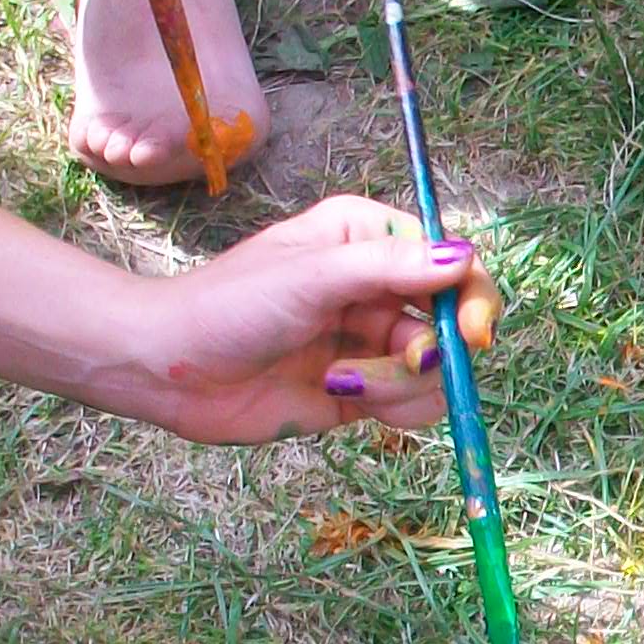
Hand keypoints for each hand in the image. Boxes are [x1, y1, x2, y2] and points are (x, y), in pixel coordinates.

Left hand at [125, 196, 505, 444]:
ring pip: (436, 370)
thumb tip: (464, 257)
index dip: (472, 296)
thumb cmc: (230, 304)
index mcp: (369, 238)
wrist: (170, 369)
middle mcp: (379, 287)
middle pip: (454, 321)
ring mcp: (371, 342)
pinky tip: (337, 394)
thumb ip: (391, 266)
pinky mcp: (362, 392)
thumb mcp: (313, 274)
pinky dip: (388, 405)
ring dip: (399, 382)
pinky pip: (410, 403)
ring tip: (342, 380)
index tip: (473, 331)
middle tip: (410, 361)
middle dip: (436, 348)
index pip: (452, 261)